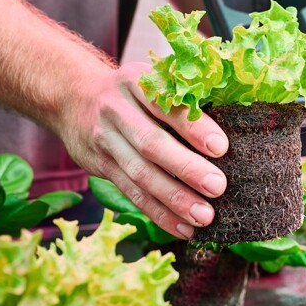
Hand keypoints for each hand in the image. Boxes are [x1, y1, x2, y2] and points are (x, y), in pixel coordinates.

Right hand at [56, 61, 227, 238]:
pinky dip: (158, 213)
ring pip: (140, 175)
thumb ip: (180, 96)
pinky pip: (131, 194)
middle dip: (186, 168)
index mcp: (135, 82)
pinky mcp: (100, 167)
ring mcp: (105, 141)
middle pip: (151, 144)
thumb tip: (233, 120)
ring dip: (174, 200)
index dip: (193, 127)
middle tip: (218, 186)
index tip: (221, 146)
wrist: (72, 96)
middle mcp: (116, 110)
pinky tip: (182, 228)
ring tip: (204, 216)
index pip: (166, 105)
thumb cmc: (133, 90)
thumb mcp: (150, 77)